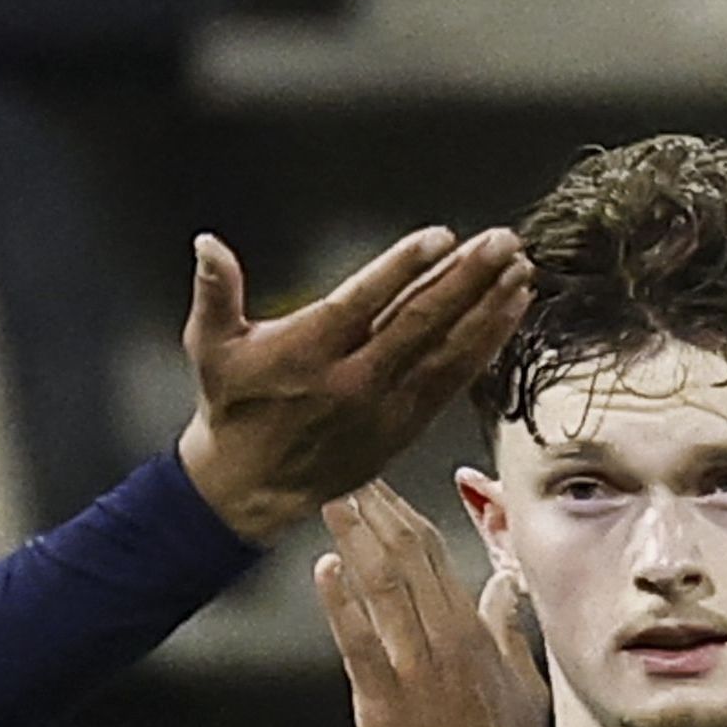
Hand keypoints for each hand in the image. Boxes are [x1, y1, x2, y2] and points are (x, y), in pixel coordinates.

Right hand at [177, 223, 532, 543]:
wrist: (247, 488)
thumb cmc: (232, 408)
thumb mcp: (209, 348)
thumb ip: (215, 293)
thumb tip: (207, 245)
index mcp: (308, 354)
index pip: (364, 304)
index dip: (404, 269)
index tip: (440, 238)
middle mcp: (352, 383)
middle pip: (419, 324)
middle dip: (465, 279)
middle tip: (501, 242)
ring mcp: (383, 409)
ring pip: (444, 353)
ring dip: (486, 310)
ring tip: (519, 272)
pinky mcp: (402, 429)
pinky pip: (450, 384)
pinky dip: (483, 349)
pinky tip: (509, 317)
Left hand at [313, 484, 549, 726]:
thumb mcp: (522, 688)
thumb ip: (507, 630)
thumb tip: (504, 583)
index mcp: (473, 634)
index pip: (433, 556)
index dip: (399, 513)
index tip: (375, 481)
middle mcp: (446, 642)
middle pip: (407, 557)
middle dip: (374, 509)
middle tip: (342, 469)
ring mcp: (418, 671)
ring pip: (385, 587)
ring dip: (356, 537)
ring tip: (330, 496)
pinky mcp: (388, 705)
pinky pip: (362, 644)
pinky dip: (343, 604)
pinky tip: (325, 568)